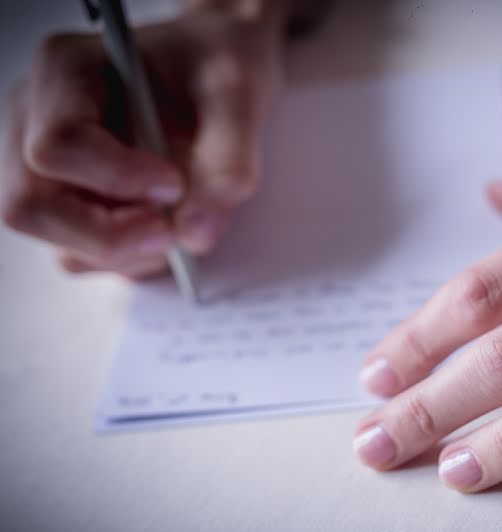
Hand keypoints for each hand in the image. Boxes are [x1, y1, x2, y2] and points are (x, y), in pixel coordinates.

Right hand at [0, 2, 286, 277]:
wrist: (217, 79)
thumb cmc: (215, 69)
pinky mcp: (72, 207)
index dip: (116, 178)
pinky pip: (85, 257)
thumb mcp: (238, 93)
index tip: (174, 182)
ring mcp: (48, 171)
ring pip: (59, 243)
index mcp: (67, 73)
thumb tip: (197, 232)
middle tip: (171, 235)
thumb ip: (230, 157)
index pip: (58, 145)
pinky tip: (169, 229)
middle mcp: (38, 121)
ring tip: (180, 225)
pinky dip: (132, 259)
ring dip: (128, 253)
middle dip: (108, 236)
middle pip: (31, 205)